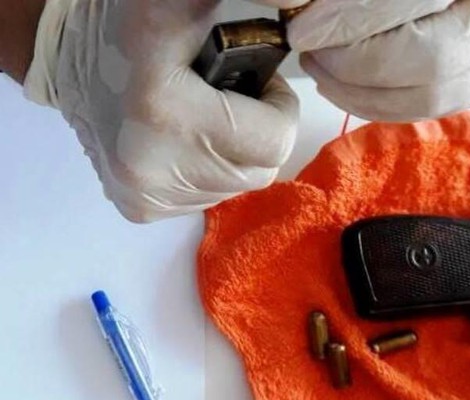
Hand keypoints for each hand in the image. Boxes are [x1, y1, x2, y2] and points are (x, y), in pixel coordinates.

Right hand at [23, 0, 299, 222]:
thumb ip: (250, 5)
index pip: (276, 143)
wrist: (67, 54)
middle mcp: (152, 166)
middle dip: (258, 133)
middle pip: (260, 170)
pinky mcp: (139, 207)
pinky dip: (207, 171)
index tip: (259, 82)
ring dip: (233, 153)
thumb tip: (298, 10)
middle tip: (232, 98)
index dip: (278, 109)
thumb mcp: (185, 2)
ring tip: (205, 115)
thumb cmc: (134, 25)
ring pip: (235, 187)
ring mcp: (144, 194)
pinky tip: (185, 140)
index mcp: (167, 114)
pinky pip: (207, 199)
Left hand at [286, 0, 469, 121]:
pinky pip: (452, 100)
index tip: (302, 24)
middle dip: (356, 66)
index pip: (419, 0)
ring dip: (370, 94)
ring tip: (325, 67)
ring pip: (443, 95)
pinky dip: (396, 100)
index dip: (351, 20)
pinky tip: (358, 83)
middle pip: (434, 62)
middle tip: (310, 49)